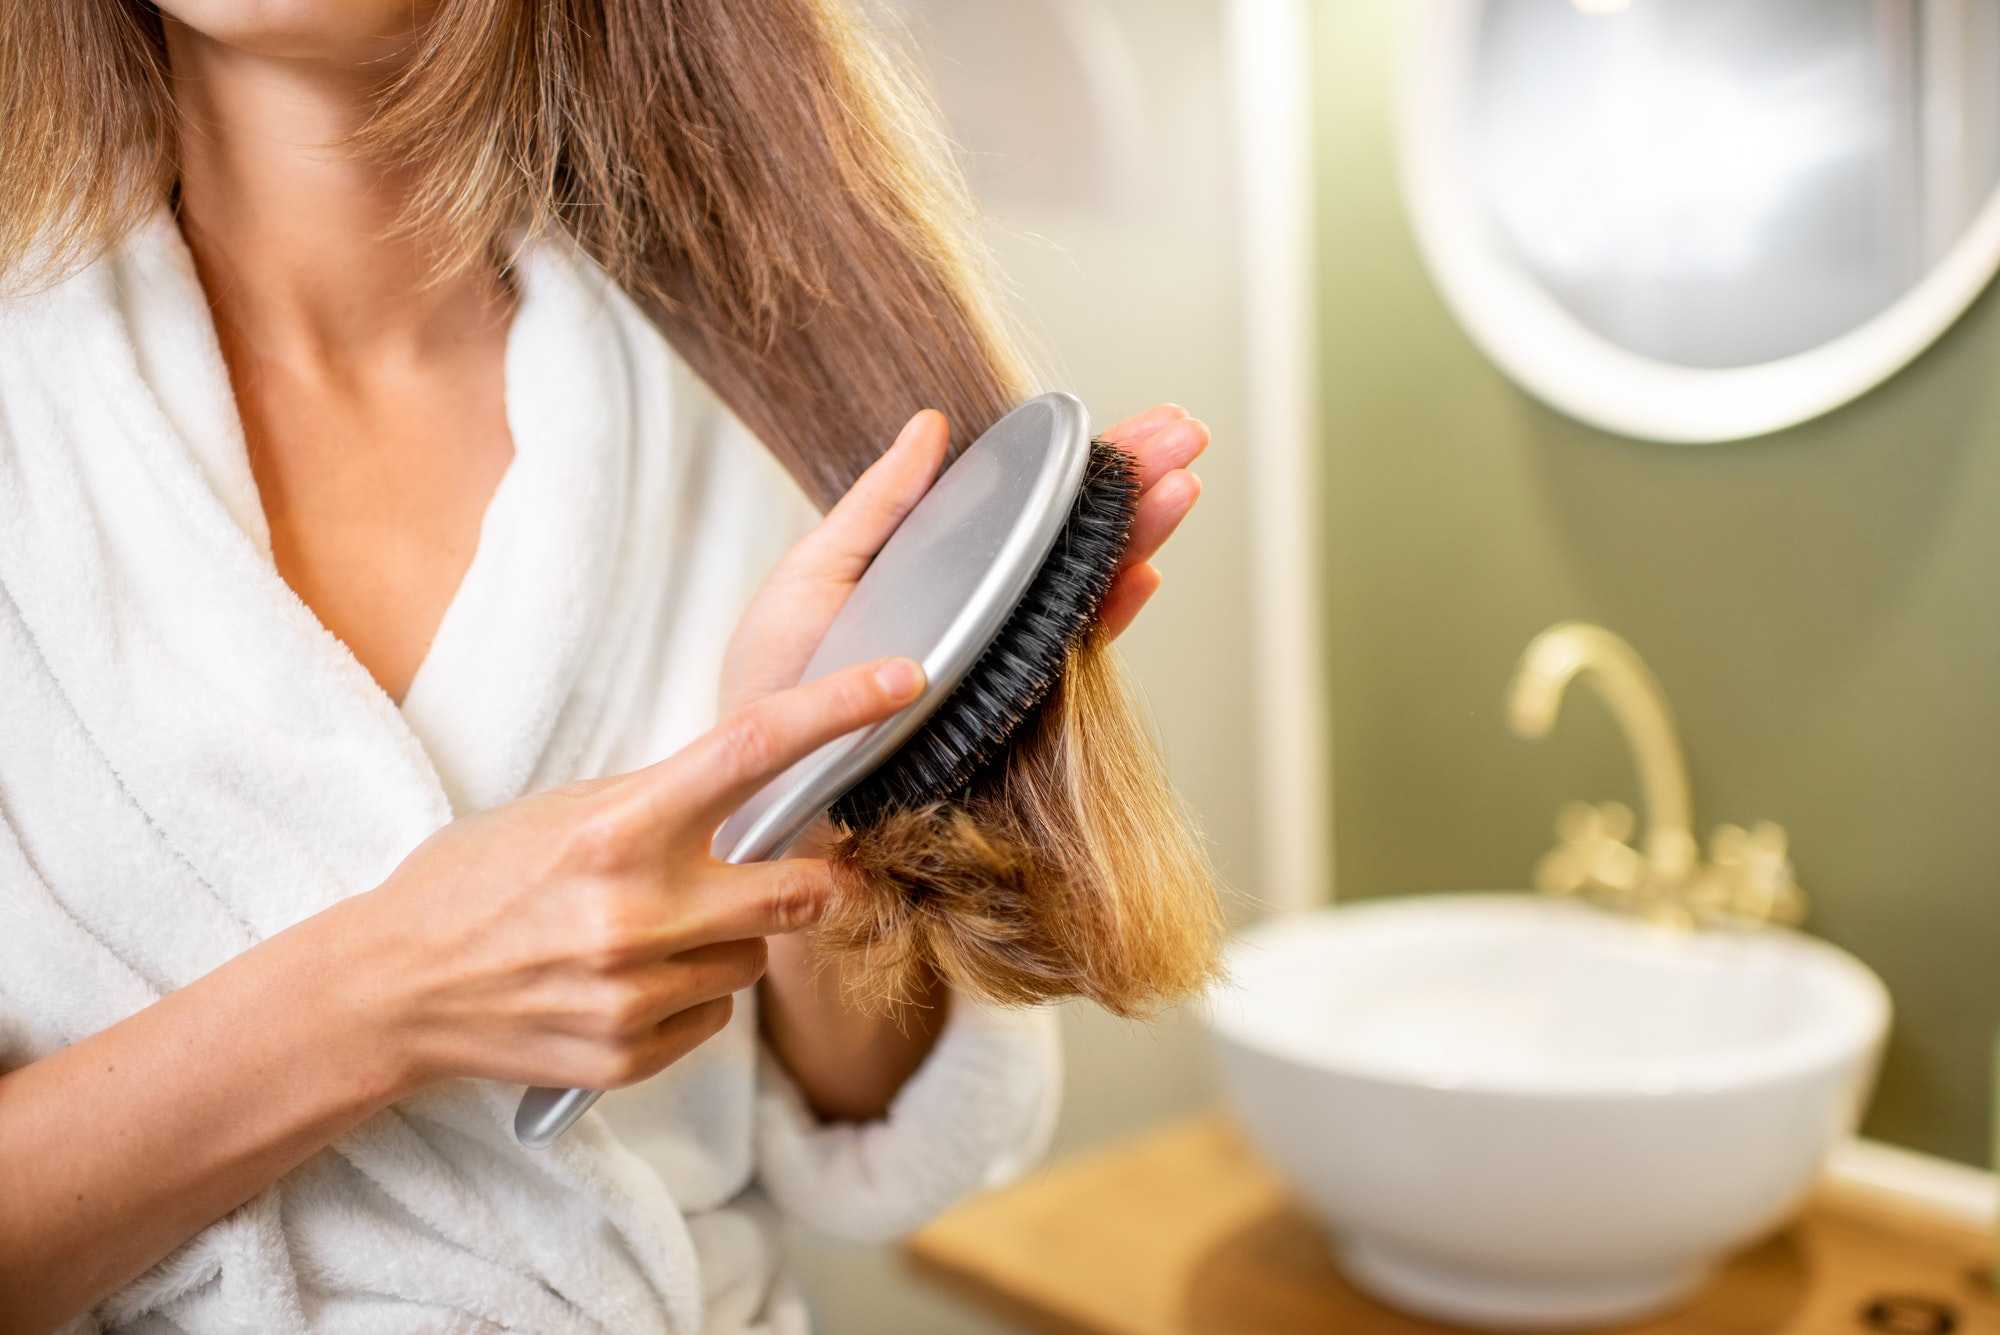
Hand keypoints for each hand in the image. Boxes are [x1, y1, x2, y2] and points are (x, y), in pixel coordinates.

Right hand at [341, 655, 925, 1094]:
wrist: (390, 990)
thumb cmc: (477, 882)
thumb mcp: (564, 813)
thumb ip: (664, 805)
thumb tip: (762, 793)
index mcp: (618, 828)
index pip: (752, 750)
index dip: (838, 711)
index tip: (902, 681)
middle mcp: (636, 912)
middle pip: (804, 891)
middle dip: (813, 879)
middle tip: (792, 868)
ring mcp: (636, 993)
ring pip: (759, 960)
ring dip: (733, 940)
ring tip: (656, 931)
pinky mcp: (629, 1055)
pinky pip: (716, 1018)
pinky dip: (692, 997)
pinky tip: (630, 982)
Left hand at [719, 401, 1207, 719]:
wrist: (761, 781)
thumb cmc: (774, 686)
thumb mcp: (816, 573)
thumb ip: (879, 504)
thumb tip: (931, 423)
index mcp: (944, 563)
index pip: (1030, 499)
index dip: (1086, 457)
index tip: (1140, 415)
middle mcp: (984, 607)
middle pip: (1076, 533)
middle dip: (1133, 481)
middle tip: (1183, 432)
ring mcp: (1000, 656)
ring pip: (1087, 585)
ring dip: (1138, 534)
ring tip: (1179, 484)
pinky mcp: (1001, 709)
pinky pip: (1067, 658)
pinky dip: (1109, 617)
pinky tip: (1140, 574)